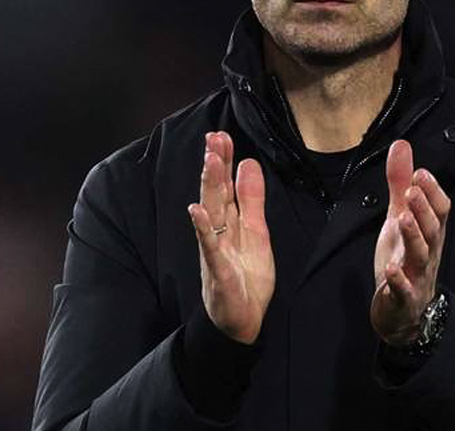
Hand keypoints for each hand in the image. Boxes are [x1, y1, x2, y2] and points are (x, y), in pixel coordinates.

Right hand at [187, 131, 274, 344]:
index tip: (221, 135)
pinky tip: (197, 210)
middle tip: (214, 137)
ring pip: (211, 213)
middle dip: (215, 165)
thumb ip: (252, 200)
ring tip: (210, 161)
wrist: (242, 319)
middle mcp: (218, 232)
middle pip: (215, 193)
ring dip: (210, 187)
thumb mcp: (257, 232)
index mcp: (229, 222)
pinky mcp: (218, 270)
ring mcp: (215, 250)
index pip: (225, 186)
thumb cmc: (246, 275)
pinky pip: (209, 246)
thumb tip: (248, 163)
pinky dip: (203, 228)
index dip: (224, 161)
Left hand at [370, 140, 451, 345]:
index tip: (420, 172)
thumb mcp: (398, 216)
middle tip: (411, 190)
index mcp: (430, 233)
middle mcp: (428, 252)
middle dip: (423, 209)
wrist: (402, 312)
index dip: (432, 192)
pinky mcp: (403, 298)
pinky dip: (398, 280)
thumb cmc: (404, 259)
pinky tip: (390, 269)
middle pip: (433, 229)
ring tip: (402, 219)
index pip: (440, 210)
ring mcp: (417, 276)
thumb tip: (401, 147)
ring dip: (413, 237)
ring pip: (421, 256)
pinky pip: (404, 290)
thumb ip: (399, 183)